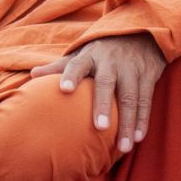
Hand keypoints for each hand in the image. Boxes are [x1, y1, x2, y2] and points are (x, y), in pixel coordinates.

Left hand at [31, 33, 166, 153]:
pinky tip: (138, 137)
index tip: (64, 90)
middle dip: (103, 105)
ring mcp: (130, 68)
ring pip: (130, 97)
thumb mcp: (82, 53)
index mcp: (89, 56)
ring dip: (128, 122)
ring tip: (124, 146)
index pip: (77, 64)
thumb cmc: (102, 50)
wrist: (140, 33)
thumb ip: (60, 66)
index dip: (71, 76)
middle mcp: (110, 61)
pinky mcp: (148, 75)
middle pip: (106, 83)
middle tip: (100, 127)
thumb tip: (33, 74)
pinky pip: (145, 100)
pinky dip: (142, 119)